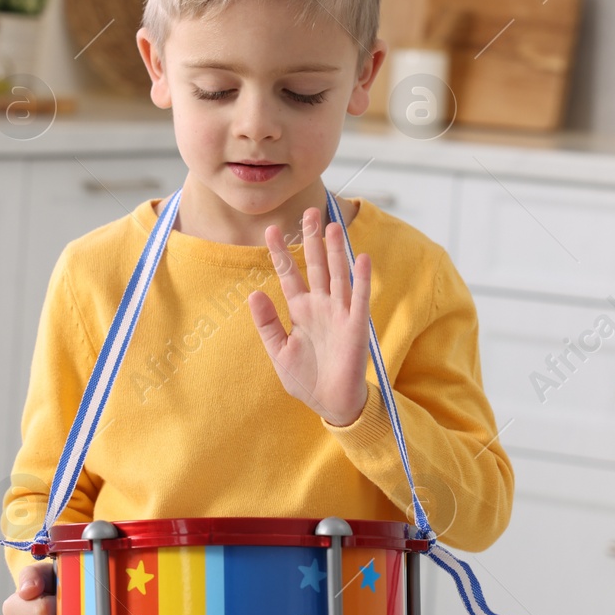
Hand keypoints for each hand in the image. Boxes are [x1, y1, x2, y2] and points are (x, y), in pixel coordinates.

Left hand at [248, 206, 371, 427]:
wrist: (331, 403)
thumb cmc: (306, 379)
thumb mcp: (278, 351)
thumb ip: (266, 324)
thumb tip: (253, 293)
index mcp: (300, 311)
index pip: (289, 275)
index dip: (281, 252)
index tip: (271, 230)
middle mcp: (320, 306)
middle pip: (315, 265)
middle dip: (311, 239)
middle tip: (308, 211)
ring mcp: (340, 313)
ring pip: (337, 274)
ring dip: (335, 250)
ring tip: (331, 225)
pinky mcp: (356, 325)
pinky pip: (359, 297)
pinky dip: (361, 278)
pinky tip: (361, 256)